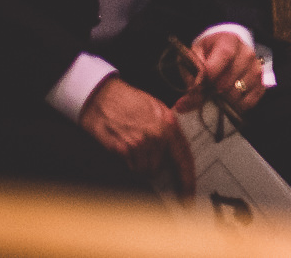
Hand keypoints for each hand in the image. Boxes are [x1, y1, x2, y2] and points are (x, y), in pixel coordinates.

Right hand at [80, 76, 194, 195]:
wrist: (102, 96)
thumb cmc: (128, 101)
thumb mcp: (156, 109)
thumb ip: (167, 129)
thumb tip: (174, 151)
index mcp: (170, 124)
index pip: (184, 158)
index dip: (187, 179)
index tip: (189, 195)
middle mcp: (158, 134)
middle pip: (160, 167)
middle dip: (152, 164)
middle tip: (141, 151)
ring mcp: (140, 142)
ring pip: (144, 170)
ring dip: (138, 164)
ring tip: (130, 145)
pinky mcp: (122, 148)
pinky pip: (129, 168)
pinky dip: (126, 163)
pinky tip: (121, 147)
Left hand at [177, 31, 265, 116]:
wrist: (223, 53)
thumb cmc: (206, 55)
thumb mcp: (193, 58)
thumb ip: (191, 75)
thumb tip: (188, 96)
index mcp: (229, 41)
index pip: (226, 54)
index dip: (213, 70)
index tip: (200, 84)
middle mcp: (247, 53)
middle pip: (233, 75)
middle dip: (214, 89)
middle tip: (203, 93)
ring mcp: (256, 68)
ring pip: (241, 90)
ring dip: (224, 99)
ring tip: (215, 97)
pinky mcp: (261, 83)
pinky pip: (250, 100)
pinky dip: (236, 106)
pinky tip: (227, 102)